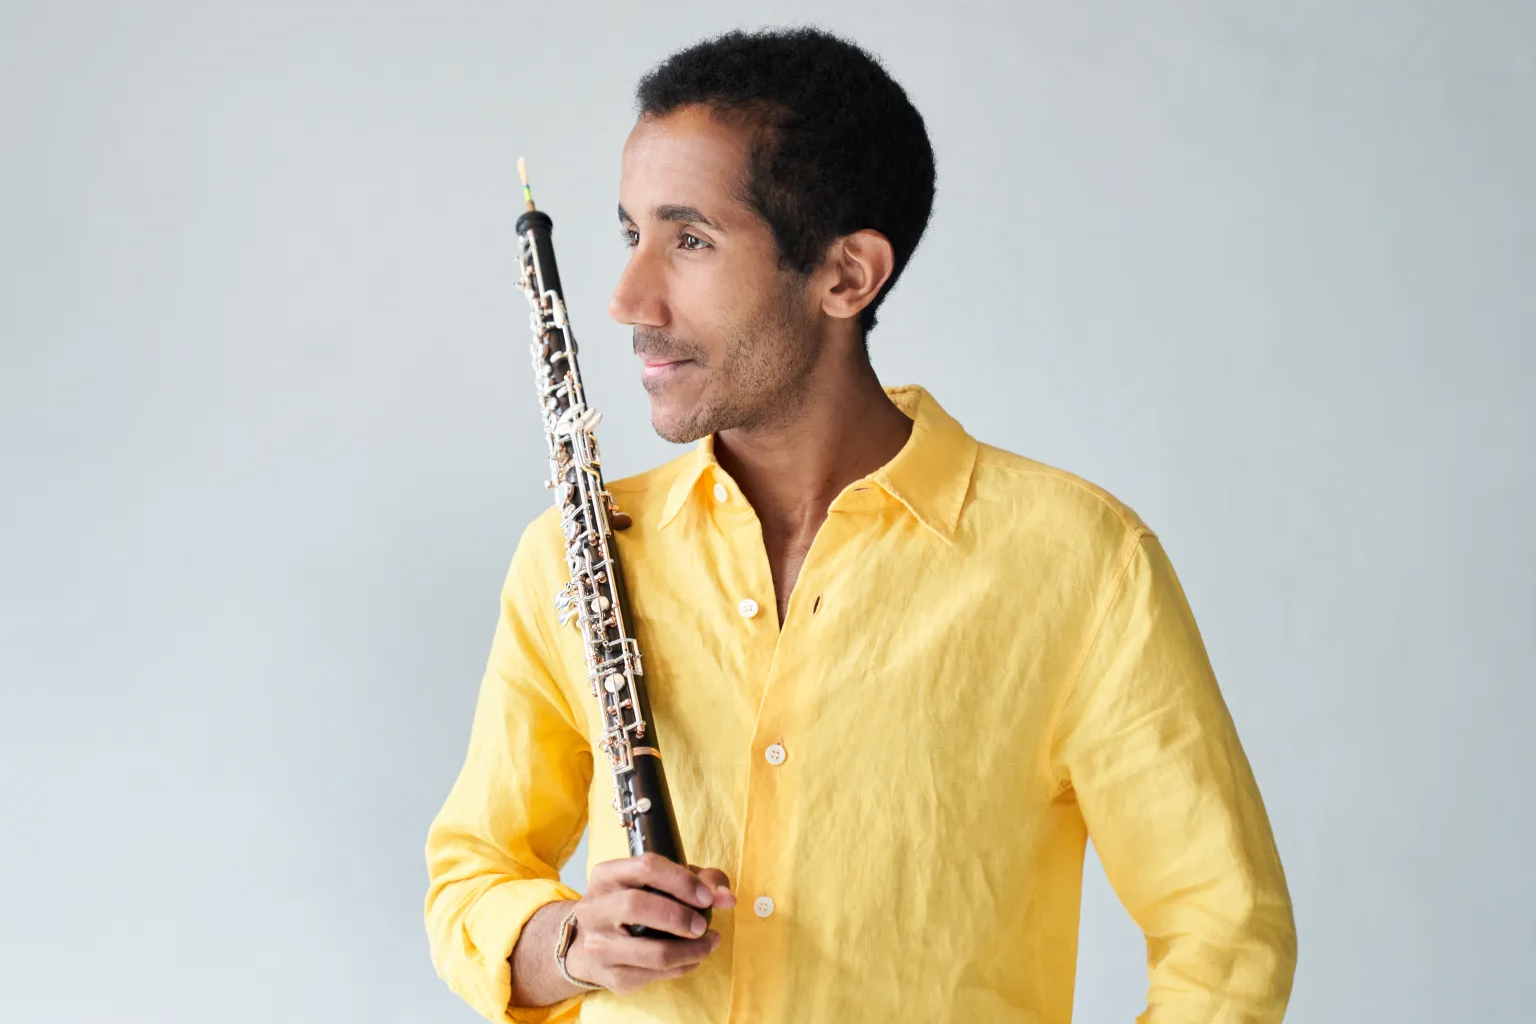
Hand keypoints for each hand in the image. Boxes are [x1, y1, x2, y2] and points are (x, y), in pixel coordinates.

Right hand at [562, 853, 735, 993]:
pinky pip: (654, 975)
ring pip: (651, 952)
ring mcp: (598, 945)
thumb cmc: (633, 905)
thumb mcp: (658, 883)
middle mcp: (594, 908)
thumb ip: (697, 881)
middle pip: (636, 906)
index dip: (682, 881)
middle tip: (703, 925)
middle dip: (679, 916)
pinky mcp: (610, 976)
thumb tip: (726, 897)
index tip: (707, 897)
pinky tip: (693, 958)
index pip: (645, 867)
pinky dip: (682, 967)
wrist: (588, 945)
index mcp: (607, 876)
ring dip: (690, 950)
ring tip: (708, 943)